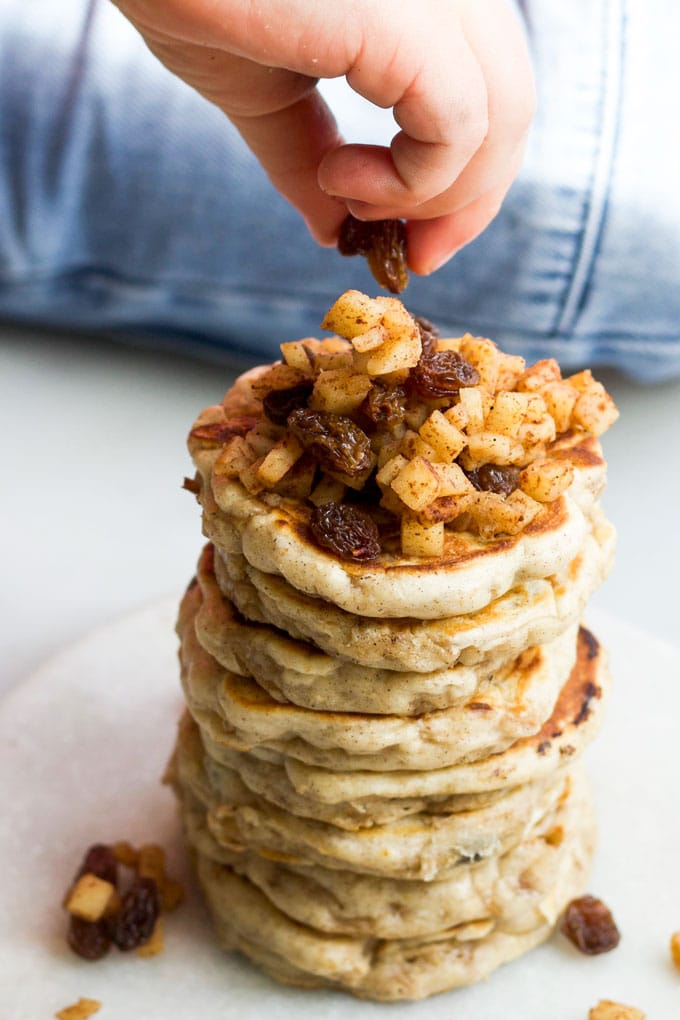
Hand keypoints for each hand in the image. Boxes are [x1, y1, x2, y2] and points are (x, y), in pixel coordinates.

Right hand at [113, 0, 534, 274]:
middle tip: (415, 255)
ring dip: (436, 197)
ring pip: (502, 118)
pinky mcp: (404, 13)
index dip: (471, 177)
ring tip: (354, 200)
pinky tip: (347, 178)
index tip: (423, 241)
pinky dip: (414, 182)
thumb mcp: (262, 86)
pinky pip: (458, 125)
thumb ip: (309, 154)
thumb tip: (336, 228)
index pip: (493, 89)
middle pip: (513, 105)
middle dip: (470, 202)